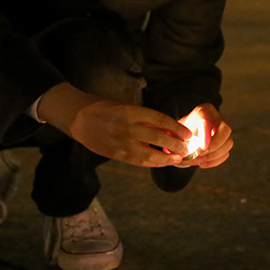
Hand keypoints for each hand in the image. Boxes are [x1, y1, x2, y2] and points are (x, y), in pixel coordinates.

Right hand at [71, 100, 193, 166]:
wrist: (81, 119)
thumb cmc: (108, 109)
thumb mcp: (128, 107)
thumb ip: (146, 119)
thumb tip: (170, 129)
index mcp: (131, 111)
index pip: (160, 120)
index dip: (177, 128)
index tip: (188, 134)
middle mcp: (126, 127)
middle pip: (158, 138)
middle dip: (176, 145)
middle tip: (187, 148)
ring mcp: (121, 143)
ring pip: (149, 154)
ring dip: (166, 158)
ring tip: (178, 159)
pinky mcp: (117, 155)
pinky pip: (138, 161)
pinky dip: (153, 163)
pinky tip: (163, 163)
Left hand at [175, 103, 232, 168]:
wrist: (186, 134)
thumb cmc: (181, 131)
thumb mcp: (176, 131)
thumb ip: (176, 139)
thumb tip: (179, 152)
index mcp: (204, 111)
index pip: (207, 120)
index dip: (206, 135)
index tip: (202, 148)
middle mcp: (218, 118)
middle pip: (226, 130)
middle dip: (214, 145)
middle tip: (201, 154)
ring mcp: (224, 131)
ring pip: (228, 143)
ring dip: (213, 155)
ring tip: (198, 160)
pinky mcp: (226, 142)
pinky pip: (226, 153)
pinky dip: (214, 161)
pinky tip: (202, 163)